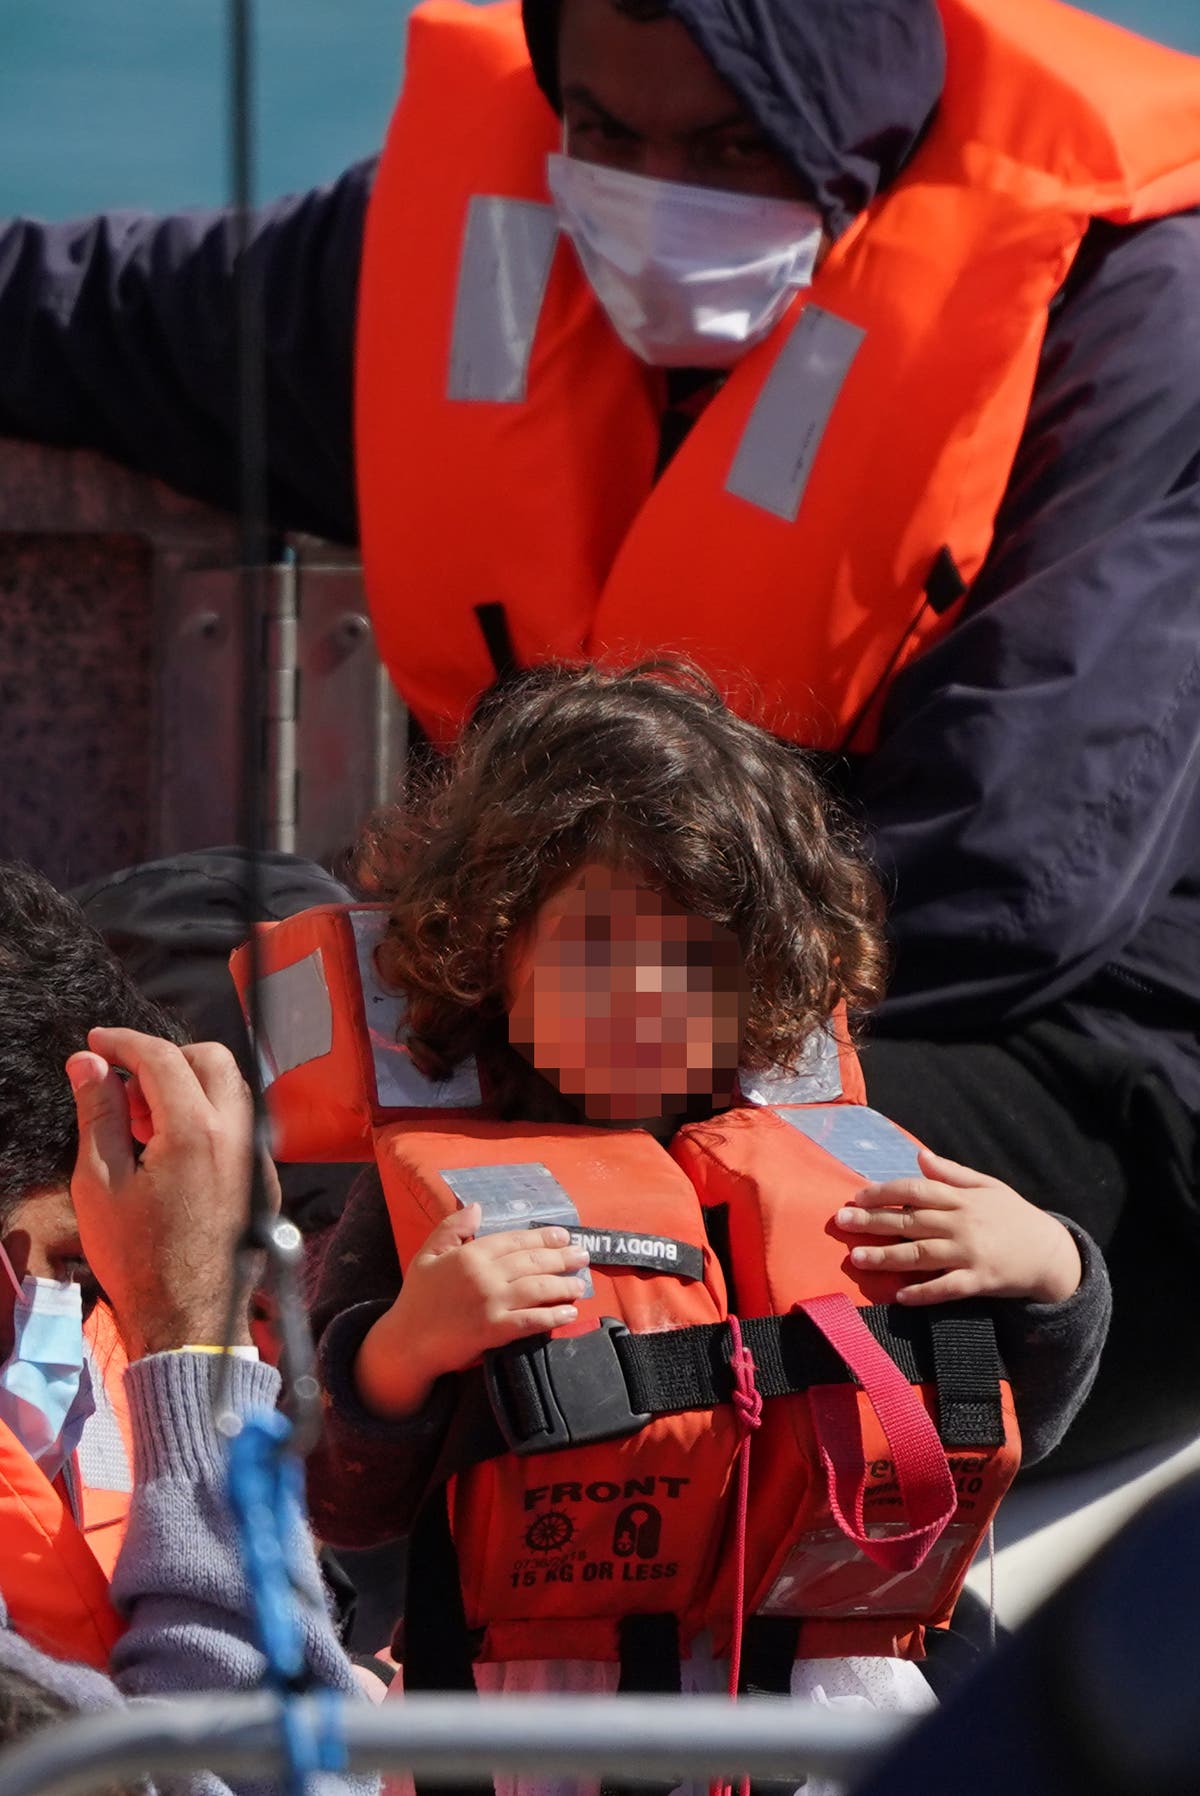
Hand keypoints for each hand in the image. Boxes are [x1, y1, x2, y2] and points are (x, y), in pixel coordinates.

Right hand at [65, 1028, 279, 1358]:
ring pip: (230, 1089)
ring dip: (186, 1087)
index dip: (124, 1042)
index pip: (163, 1057)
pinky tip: (169, 1151)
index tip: (96, 1043)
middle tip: (122, 1087)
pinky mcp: (265, 1177)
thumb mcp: (99, 1183)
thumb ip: (97, 1113)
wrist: (190, 1320)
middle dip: (164, 1058)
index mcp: (196, 1130)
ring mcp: (259, 1155)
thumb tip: (88, 1063)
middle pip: (210, 1059)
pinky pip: (239, 1124)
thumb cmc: (138, 1259)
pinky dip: (206, 1117)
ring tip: (139, 1123)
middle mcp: (239, 1133)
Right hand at [354, 1207, 589, 1418]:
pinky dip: (552, 1315)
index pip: (515, 1240)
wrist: (406, 1341)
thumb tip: (477, 1206)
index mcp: (470, 1254)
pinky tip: (569, 1312)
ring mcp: (490, 1303)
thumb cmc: (417, 1298)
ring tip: (581, 1284)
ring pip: (537, 1288)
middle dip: (562, 1257)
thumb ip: (452, 1228)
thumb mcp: (428, 1254)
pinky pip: (530, 1320)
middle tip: (583, 1256)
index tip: (563, 1235)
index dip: (543, 1237)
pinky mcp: (493, 1331)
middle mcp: (484, 1275)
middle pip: (532, 1262)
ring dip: (563, 1285)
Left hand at [834, 1146, 1081, 1306]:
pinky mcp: (979, 1281)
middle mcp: (962, 1224)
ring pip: (921, 1254)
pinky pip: (947, 1288)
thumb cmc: (1015, 1217)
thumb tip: (919, 1155)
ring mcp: (970, 1254)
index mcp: (962, 1198)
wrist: (1052, 1253)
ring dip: (887, 1257)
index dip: (884, 1192)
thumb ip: (952, 1173)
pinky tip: (900, 1295)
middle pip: (910, 1220)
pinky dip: (923, 1292)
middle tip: (841, 1222)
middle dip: (873, 1221)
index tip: (857, 1195)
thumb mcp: (988, 1186)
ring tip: (857, 1258)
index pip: (916, 1190)